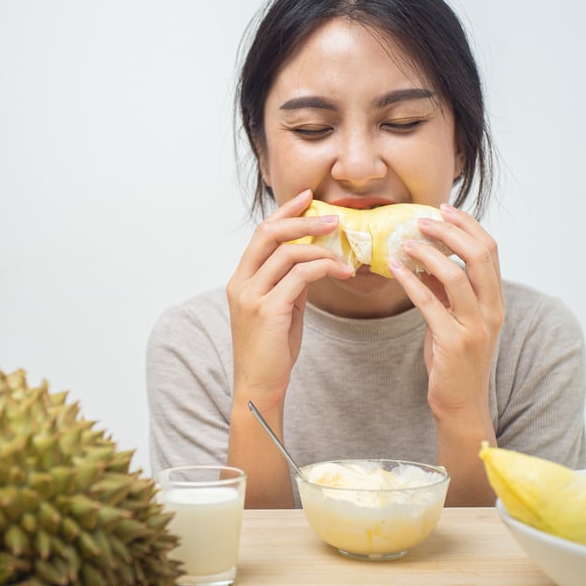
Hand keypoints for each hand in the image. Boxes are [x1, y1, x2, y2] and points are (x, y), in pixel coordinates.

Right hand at [225, 189, 352, 506]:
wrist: (259, 387)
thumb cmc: (271, 352)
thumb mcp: (280, 310)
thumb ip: (289, 284)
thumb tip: (311, 261)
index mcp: (240, 280)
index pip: (261, 234)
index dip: (284, 213)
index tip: (307, 198)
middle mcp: (241, 283)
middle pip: (269, 234)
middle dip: (302, 220)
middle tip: (332, 216)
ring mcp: (252, 296)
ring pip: (288, 253)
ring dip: (321, 246)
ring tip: (345, 248)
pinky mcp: (268, 310)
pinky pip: (300, 276)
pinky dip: (324, 268)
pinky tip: (341, 271)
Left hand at [389, 204, 502, 503]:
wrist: (461, 405)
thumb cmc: (455, 362)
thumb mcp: (454, 319)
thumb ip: (446, 290)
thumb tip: (426, 256)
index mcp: (495, 301)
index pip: (490, 251)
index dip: (468, 226)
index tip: (444, 210)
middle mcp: (491, 311)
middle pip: (480, 255)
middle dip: (451, 231)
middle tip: (424, 219)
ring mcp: (475, 327)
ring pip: (457, 276)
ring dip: (429, 252)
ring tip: (406, 240)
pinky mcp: (453, 342)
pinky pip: (430, 302)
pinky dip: (411, 280)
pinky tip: (395, 268)